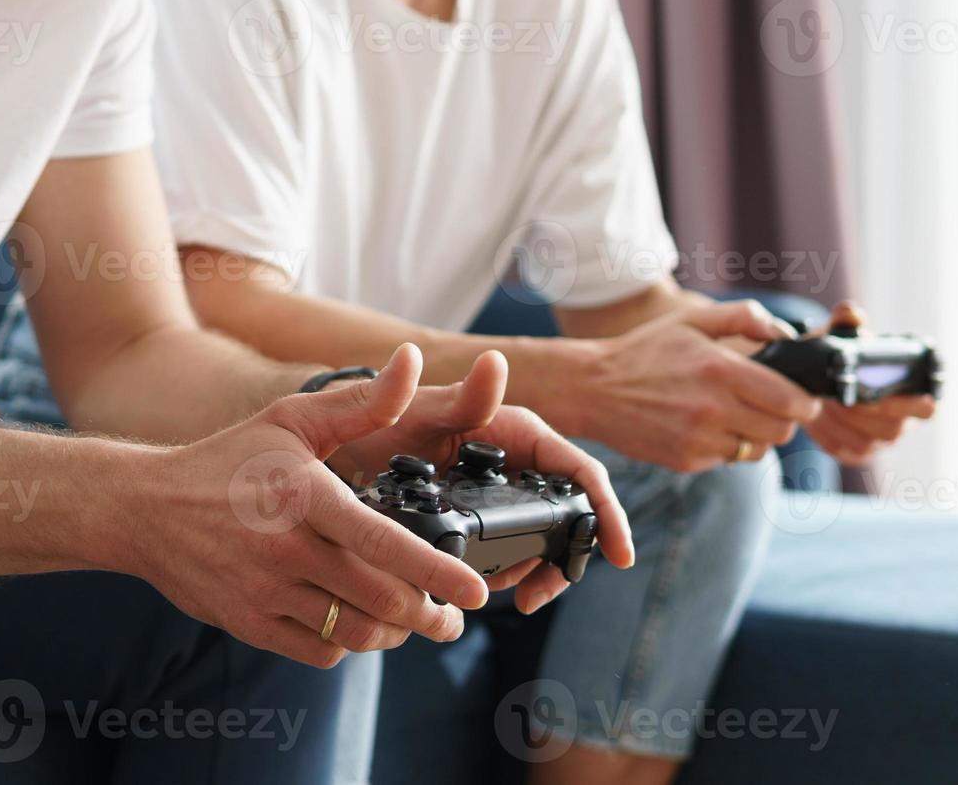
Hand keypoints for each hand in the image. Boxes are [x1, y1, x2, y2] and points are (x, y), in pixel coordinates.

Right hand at [131, 344, 488, 668]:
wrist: (143, 509)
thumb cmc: (228, 459)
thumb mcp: (292, 417)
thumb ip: (360, 401)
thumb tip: (413, 364)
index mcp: (305, 495)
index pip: (384, 543)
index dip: (438, 572)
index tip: (477, 592)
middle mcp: (286, 548)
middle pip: (380, 601)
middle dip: (430, 615)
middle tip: (451, 615)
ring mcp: (265, 591)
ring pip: (354, 633)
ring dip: (393, 633)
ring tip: (409, 620)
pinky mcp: (250, 623)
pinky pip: (319, 649)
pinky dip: (347, 643)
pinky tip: (355, 622)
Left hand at [330, 351, 633, 616]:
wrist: (339, 444)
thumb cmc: (382, 417)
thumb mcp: (422, 411)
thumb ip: (462, 395)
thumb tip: (495, 362)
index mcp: (518, 432)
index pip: (580, 473)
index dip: (607, 514)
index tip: (619, 556)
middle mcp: (516, 460)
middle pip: (566, 515)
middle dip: (563, 558)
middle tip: (534, 595)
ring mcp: (498, 489)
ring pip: (538, 537)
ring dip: (533, 570)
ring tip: (507, 593)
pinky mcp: (478, 513)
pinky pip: (507, 546)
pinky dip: (506, 570)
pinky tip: (485, 586)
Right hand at [556, 300, 822, 472]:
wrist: (593, 389)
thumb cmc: (645, 351)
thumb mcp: (691, 321)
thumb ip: (744, 317)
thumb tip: (785, 333)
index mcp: (721, 370)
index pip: (792, 402)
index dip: (804, 401)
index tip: (800, 397)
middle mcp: (713, 409)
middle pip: (782, 431)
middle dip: (782, 418)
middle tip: (766, 404)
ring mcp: (699, 439)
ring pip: (757, 449)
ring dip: (754, 434)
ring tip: (731, 414)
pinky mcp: (687, 461)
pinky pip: (727, 459)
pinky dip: (724, 445)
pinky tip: (702, 425)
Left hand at [804, 302, 937, 464]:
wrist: (817, 377)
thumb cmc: (841, 355)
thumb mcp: (842, 335)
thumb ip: (847, 322)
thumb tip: (849, 313)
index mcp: (911, 391)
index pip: (927, 407)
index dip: (913, 404)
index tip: (889, 394)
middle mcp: (901, 419)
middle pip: (894, 429)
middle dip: (865, 413)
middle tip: (842, 398)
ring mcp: (879, 439)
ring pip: (868, 442)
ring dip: (842, 424)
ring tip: (823, 404)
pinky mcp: (856, 452)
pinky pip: (845, 451)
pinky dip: (827, 436)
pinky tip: (814, 419)